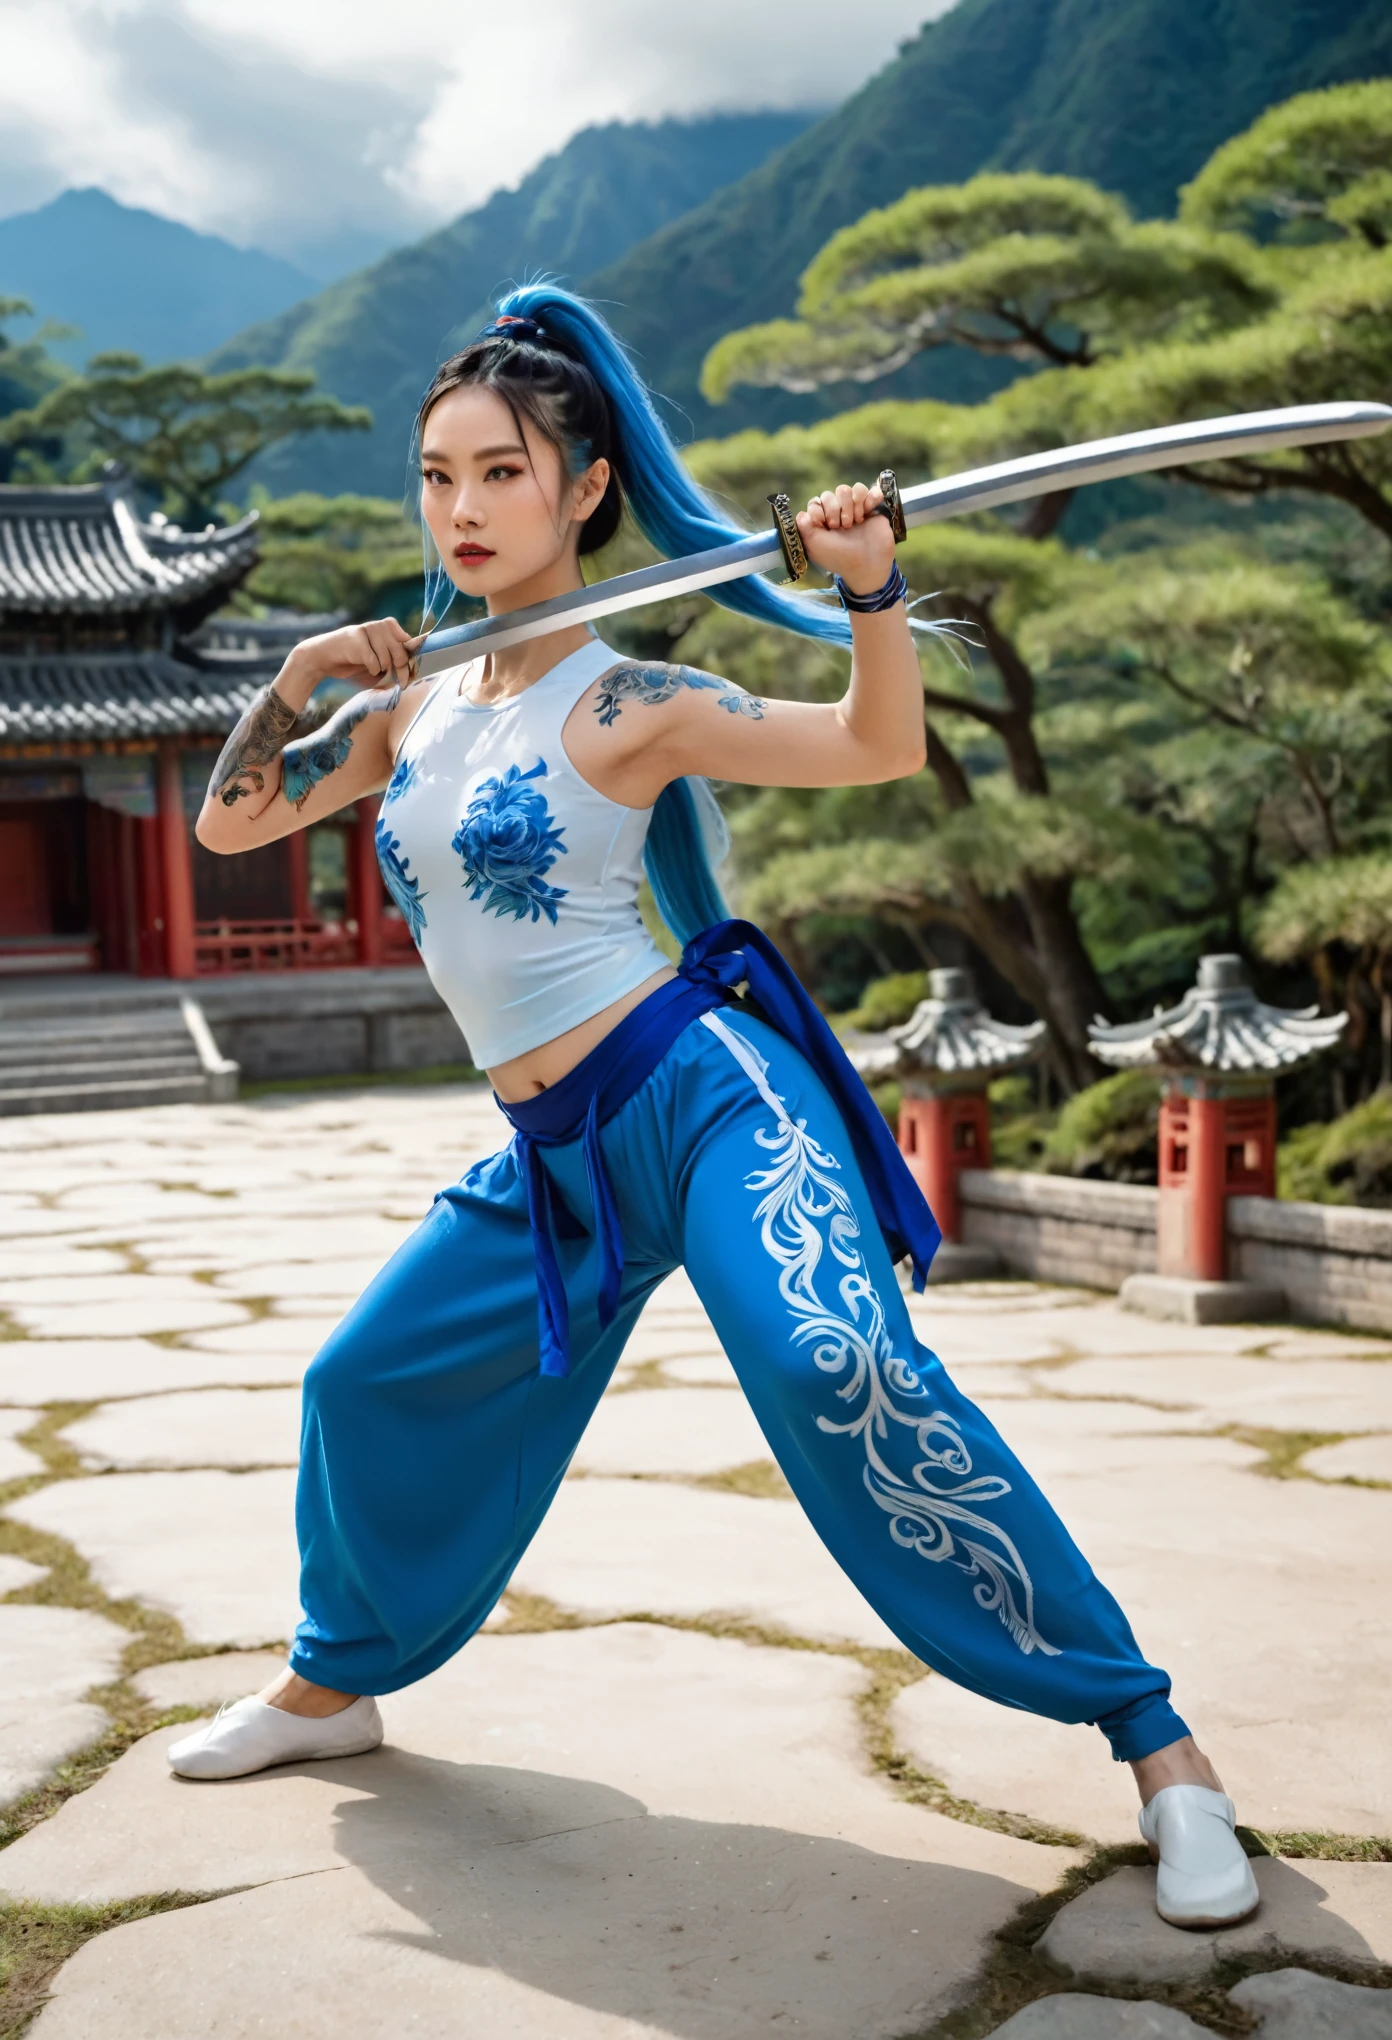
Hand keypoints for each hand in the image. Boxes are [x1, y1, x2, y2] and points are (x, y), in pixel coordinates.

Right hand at [279, 617, 425, 703]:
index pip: (406, 639)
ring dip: (382, 668)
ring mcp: (365, 630)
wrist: (322, 658)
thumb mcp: (377, 659)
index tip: (414, 671)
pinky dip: (372, 670)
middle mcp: (376, 625)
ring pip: (387, 657)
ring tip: (373, 668)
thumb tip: (414, 664)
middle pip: (400, 649)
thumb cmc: (352, 661)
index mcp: (384, 627)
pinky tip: (364, 667)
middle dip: (402, 668)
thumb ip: (395, 658)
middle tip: (402, 682)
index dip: (412, 656)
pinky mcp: (355, 639)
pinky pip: (373, 661)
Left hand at [797, 482, 895, 596]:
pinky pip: (870, 490)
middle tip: (843, 526)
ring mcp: (855, 509)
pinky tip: (870, 511)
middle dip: (836, 509)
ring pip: (848, 489)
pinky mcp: (872, 508)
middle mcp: (837, 514)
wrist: (868, 565)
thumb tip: (802, 514)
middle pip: (832, 493)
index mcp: (822, 522)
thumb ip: (804, 528)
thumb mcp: (816, 546)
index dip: (820, 510)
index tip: (827, 525)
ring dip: (852, 504)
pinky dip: (871, 497)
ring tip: (857, 521)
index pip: (816, 502)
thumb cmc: (840, 558)